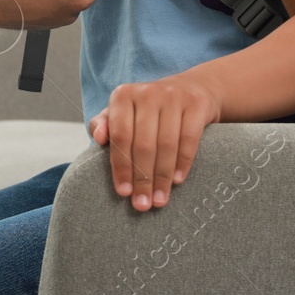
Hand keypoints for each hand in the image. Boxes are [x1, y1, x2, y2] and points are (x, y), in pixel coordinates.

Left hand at [88, 74, 220, 211]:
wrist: (190, 89)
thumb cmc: (147, 110)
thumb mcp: (123, 112)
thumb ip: (104, 125)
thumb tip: (98, 138)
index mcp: (123, 95)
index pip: (120, 136)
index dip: (121, 166)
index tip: (123, 193)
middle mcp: (147, 93)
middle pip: (143, 144)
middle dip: (142, 179)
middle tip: (142, 204)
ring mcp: (173, 97)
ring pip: (166, 144)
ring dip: (162, 177)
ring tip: (159, 200)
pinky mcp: (196, 105)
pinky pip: (189, 139)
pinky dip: (183, 163)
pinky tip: (177, 181)